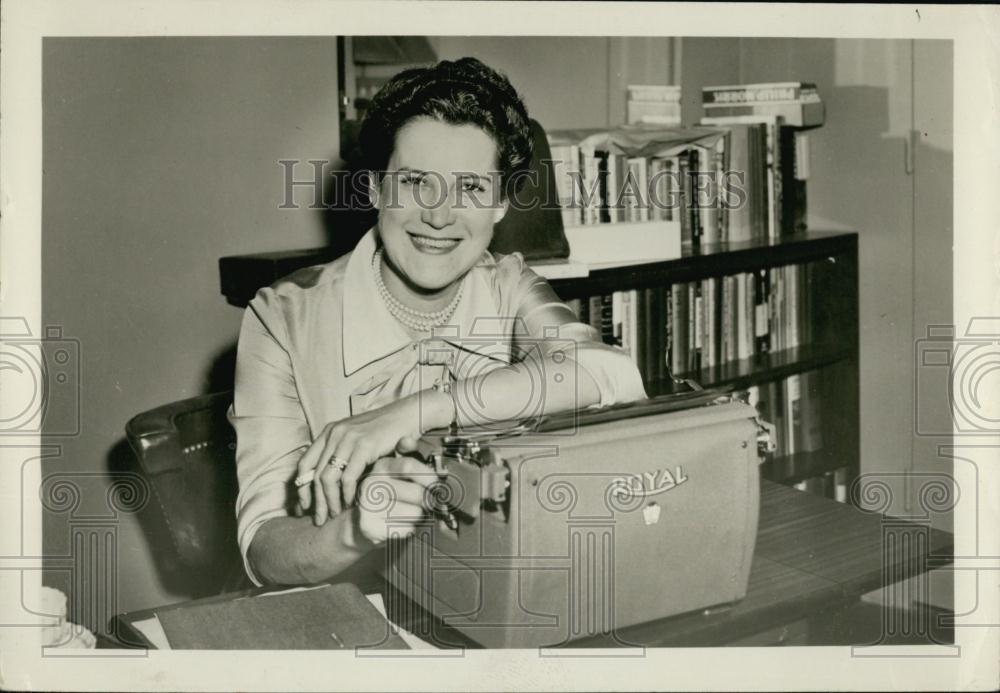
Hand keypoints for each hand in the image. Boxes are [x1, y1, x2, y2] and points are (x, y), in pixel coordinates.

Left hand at [295, 390, 452, 524]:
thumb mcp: (355, 441)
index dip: (302, 489)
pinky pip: (348, 477)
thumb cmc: (383, 432)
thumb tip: (326, 484)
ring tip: (335, 514)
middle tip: (319, 520)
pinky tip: (351, 503)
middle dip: (316, 502)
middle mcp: (335, 434)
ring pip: (328, 478)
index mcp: (329, 433)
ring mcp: (348, 439)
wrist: (406, 416)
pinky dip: (348, 494)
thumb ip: (340, 455)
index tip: (305, 508)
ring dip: (330, 501)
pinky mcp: (364, 446)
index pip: (305, 464)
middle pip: (315, 475)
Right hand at [354, 455, 440, 544]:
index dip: (429, 477)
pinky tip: (399, 524)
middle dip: (428, 501)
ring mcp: (368, 505)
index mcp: (382, 465)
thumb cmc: (388, 496)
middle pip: (418, 493)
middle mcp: (372, 483)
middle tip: (425, 503)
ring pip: (416, 513)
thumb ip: (414, 465)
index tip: (439, 486)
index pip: (409, 466)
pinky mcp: (369, 526)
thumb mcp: (398, 474)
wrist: (360, 522)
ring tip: (408, 513)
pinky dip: (409, 529)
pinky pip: (406, 529)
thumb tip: (429, 457)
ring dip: (419, 516)